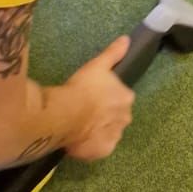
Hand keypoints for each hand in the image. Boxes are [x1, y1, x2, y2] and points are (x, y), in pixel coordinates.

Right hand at [61, 36, 135, 160]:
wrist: (65, 114)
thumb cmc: (82, 87)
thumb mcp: (97, 65)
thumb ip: (113, 53)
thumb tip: (126, 40)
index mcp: (126, 98)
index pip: (122, 98)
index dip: (108, 97)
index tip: (94, 96)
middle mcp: (125, 118)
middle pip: (117, 116)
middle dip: (106, 115)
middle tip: (86, 111)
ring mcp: (114, 136)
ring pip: (109, 132)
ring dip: (99, 130)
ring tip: (80, 125)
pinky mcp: (103, 151)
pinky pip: (99, 147)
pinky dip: (92, 144)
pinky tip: (80, 139)